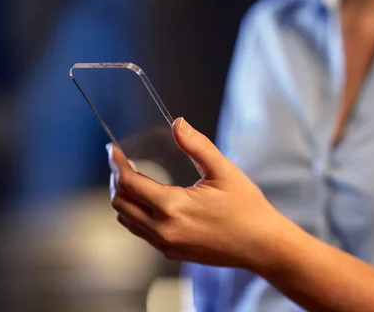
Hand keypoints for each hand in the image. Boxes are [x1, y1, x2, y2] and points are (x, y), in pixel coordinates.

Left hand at [107, 117, 285, 269]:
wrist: (262, 246)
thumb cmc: (247, 207)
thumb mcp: (224, 171)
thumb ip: (197, 146)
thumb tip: (178, 123)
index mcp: (173, 207)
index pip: (129, 183)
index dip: (116, 163)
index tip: (112, 149)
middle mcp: (164, 230)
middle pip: (120, 203)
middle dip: (115, 179)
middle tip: (120, 160)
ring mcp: (166, 244)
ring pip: (126, 219)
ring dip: (123, 197)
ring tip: (130, 176)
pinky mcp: (171, 251)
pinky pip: (140, 231)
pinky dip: (134, 212)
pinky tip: (146, 198)